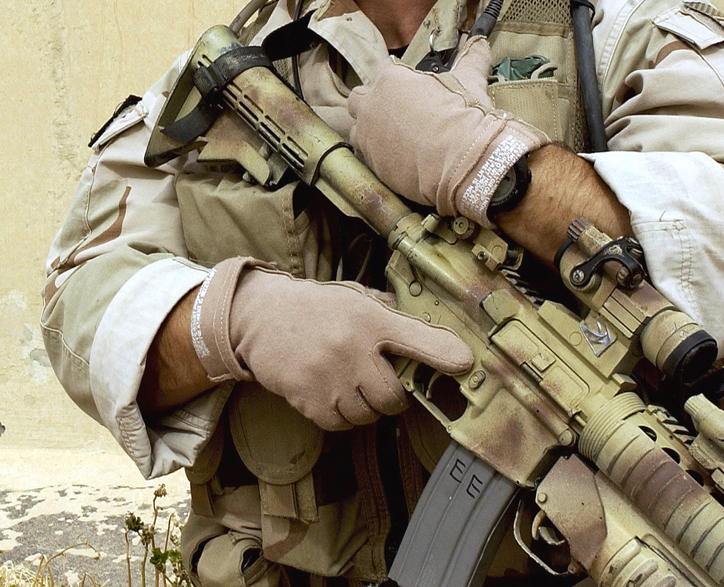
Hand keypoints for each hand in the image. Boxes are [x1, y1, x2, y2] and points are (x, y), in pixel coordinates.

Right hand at [190, 258, 472, 430]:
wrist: (260, 317)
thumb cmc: (315, 309)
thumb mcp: (353, 298)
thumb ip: (389, 315)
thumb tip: (431, 338)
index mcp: (368, 318)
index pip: (415, 337)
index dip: (442, 353)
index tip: (464, 364)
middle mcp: (351, 348)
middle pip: (393, 397)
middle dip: (391, 396)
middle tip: (378, 381)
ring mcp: (328, 376)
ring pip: (367, 415)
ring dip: (365, 407)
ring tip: (350, 385)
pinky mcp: (307, 398)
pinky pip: (341, 424)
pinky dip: (342, 416)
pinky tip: (333, 394)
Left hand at [347, 37, 548, 225]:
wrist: (465, 161)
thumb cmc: (465, 116)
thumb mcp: (470, 80)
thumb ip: (471, 57)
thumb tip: (479, 41)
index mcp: (391, 78)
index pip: (385, 73)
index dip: (399, 82)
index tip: (412, 93)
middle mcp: (371, 105)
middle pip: (359, 99)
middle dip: (373, 104)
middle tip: (396, 115)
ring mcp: (367, 135)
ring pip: (358, 131)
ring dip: (371, 133)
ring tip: (396, 141)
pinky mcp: (371, 164)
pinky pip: (366, 158)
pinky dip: (378, 158)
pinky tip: (398, 160)